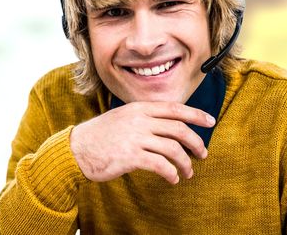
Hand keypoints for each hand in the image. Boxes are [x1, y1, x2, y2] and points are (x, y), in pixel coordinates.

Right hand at [70, 101, 214, 183]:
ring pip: (173, 149)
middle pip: (178, 129)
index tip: (210, 121)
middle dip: (195, 142)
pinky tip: (172, 179)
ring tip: (188, 172)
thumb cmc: (100, 136)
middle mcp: (139, 120)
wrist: (76, 149)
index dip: (195, 114)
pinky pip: (160, 165)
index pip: (174, 108)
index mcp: (138, 108)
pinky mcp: (130, 156)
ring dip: (185, 163)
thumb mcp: (122, 118)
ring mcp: (135, 137)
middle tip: (202, 153)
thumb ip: (142, 118)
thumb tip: (168, 127)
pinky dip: (171, 173)